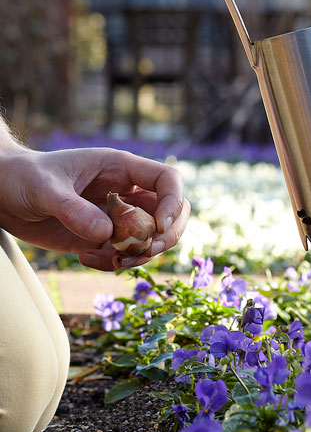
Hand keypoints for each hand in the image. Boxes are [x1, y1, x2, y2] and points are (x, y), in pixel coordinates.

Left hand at [0, 146, 189, 270]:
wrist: (3, 194)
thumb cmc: (24, 177)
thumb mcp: (46, 188)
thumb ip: (75, 210)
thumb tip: (108, 234)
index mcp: (120, 168)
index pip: (167, 179)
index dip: (172, 202)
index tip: (157, 228)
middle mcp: (126, 191)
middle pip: (171, 211)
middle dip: (166, 235)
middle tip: (143, 252)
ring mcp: (116, 216)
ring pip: (152, 237)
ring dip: (139, 254)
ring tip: (110, 260)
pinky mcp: (101, 238)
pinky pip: (124, 254)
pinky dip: (114, 263)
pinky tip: (85, 259)